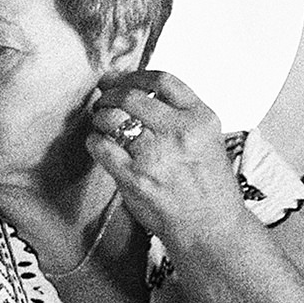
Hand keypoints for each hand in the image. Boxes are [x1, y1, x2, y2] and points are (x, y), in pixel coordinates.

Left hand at [84, 70, 247, 252]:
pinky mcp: (133, 176)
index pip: (163, 80)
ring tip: (101, 122)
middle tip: (102, 100)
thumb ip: (180, 117)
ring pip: (111, 118)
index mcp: (201, 118)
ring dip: (99, 117)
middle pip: (131, 96)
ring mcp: (154, 154)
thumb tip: (140, 93)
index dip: (134, 75)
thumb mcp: (208, 140)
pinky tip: (99, 144)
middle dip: (109, 94)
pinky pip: (100, 146)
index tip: (119, 78)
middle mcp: (179, 132)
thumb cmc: (208, 186)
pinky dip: (94, 140)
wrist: (209, 226)